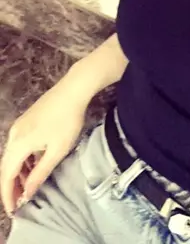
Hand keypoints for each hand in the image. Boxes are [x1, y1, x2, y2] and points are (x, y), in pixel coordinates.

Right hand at [0, 77, 87, 217]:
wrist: (73, 89)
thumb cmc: (67, 121)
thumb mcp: (57, 151)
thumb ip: (40, 173)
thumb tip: (27, 193)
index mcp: (18, 144)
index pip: (6, 176)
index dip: (8, 195)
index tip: (13, 211)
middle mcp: (13, 134)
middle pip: (6, 166)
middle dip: (11, 186)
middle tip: (19, 201)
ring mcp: (19, 126)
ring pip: (12, 155)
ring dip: (18, 172)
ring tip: (28, 186)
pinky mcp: (26, 120)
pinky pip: (18, 145)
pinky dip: (22, 159)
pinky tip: (33, 165)